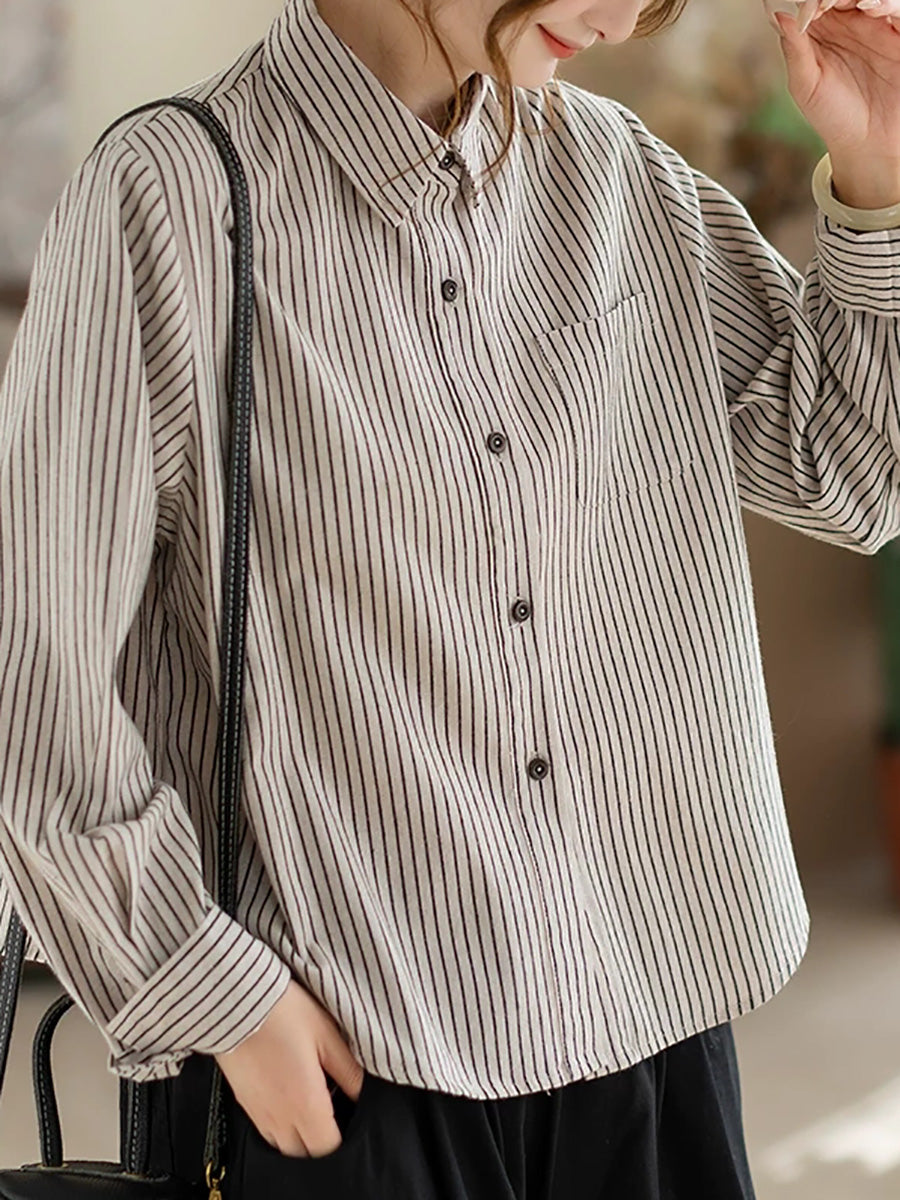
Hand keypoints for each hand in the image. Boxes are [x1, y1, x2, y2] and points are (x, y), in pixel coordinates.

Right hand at [212, 977, 365, 1156]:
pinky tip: (289, 1098)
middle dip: (321, 1142)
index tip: (349, 1122)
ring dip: (300, 1137)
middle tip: (334, 1114)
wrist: (236, 1002)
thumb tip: (364, 1093)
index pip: (327, 1149)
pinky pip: (266, 1131)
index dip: (342, 1141)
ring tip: (312, 1107)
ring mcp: (259, 1113)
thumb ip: (349, 1071)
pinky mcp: (245, 1103)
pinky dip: (281, 1126)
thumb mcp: (328, 1035)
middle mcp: (280, 1117)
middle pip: (305, 1154)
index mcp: (305, 1104)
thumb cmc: (282, 1013)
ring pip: (284, 1146)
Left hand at [766, 0, 899, 159]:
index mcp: (822, 33)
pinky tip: (872, 9)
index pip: (815, 1)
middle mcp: (849, 24)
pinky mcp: (898, 35)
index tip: (808, 10)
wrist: (866, 142)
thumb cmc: (833, 116)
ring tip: (855, 3)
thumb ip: (794, 51)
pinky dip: (886, 4)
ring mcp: (875, 27)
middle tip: (826, 3)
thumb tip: (779, 16)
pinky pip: (896, 10)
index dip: (811, 0)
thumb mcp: (806, 86)